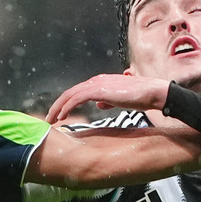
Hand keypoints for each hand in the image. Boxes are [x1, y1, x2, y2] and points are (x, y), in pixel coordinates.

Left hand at [46, 73, 170, 122]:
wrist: (152, 92)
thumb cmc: (139, 97)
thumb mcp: (119, 100)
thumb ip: (107, 101)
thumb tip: (98, 104)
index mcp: (100, 83)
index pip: (77, 92)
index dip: (65, 103)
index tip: (58, 115)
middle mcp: (95, 81)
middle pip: (69, 93)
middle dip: (57, 106)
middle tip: (48, 119)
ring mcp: (96, 84)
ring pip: (69, 95)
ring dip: (58, 108)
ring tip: (51, 120)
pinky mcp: (99, 90)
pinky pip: (77, 98)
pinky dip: (67, 107)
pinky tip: (62, 116)